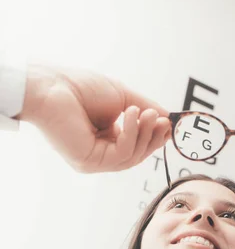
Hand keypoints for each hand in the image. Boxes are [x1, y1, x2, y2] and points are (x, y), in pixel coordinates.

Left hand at [17, 64, 171, 172]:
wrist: (51, 86)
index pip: (136, 146)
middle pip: (137, 156)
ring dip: (144, 134)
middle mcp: (99, 154)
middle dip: (153, 138)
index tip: (168, 124)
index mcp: (105, 140)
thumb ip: (147, 109)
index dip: (154, 137)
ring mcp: (93, 161)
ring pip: (131, 158)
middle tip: (162, 120)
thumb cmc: (79, 88)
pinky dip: (131, 134)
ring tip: (146, 113)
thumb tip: (168, 118)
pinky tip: (131, 115)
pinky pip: (121, 154)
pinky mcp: (89, 162)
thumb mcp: (123, 98)